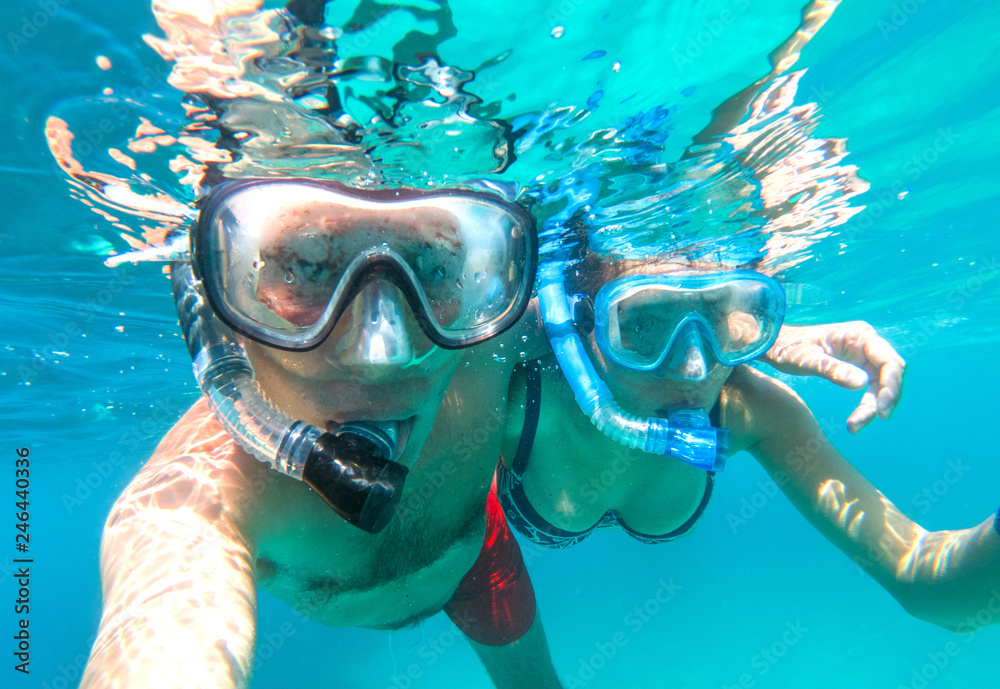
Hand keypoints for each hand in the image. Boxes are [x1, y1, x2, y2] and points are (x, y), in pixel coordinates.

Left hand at [761, 321, 904, 432]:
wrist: (775, 344)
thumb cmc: (787, 347)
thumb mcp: (804, 360)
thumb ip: (831, 369)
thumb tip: (863, 383)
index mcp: (859, 335)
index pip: (889, 362)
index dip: (890, 387)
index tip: (880, 411)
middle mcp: (867, 342)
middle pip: (891, 373)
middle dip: (885, 399)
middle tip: (868, 421)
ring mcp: (864, 354)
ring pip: (883, 384)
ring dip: (875, 406)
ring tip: (855, 426)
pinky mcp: (858, 366)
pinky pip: (872, 387)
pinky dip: (867, 404)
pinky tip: (854, 421)